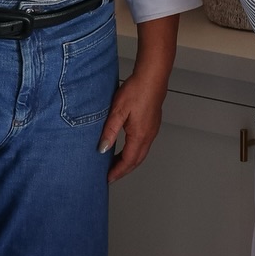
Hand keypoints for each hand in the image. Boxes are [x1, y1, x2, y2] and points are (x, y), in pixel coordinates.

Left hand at [99, 66, 169, 181]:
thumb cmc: (136, 91)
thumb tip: (102, 149)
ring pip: (141, 153)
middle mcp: (149, 136)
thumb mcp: (118, 111)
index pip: (128, 161)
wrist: (152, 77)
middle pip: (136, 161)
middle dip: (123, 170)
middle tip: (110, 175)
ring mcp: (152, 130)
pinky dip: (134, 152)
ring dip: (129, 162)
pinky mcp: (152, 124)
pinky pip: (144, 145)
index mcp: (140, 135)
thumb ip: (109, 132)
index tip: (107, 178)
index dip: (117, 171)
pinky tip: (126, 148)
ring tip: (115, 164)